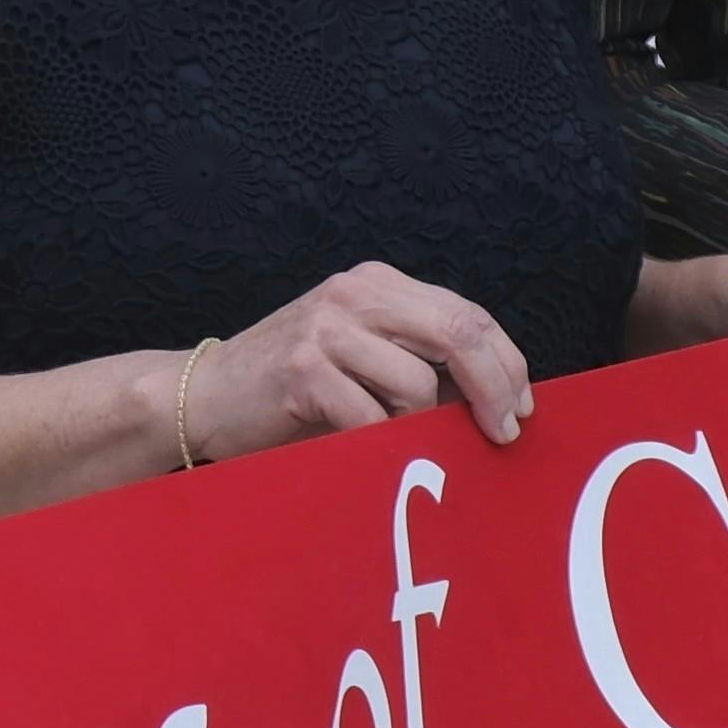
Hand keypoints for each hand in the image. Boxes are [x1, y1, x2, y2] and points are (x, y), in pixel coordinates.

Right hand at [188, 260, 535, 456]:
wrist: (205, 396)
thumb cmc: (294, 387)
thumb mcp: (361, 351)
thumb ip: (417, 355)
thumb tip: (499, 394)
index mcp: (376, 282)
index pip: (468, 313)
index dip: (506, 363)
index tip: (521, 406)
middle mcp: (353, 293)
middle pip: (459, 334)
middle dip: (494, 389)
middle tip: (504, 433)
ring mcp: (326, 328)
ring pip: (418, 386)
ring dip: (416, 426)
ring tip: (388, 436)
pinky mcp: (302, 369)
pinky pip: (373, 420)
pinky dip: (377, 443)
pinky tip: (358, 445)